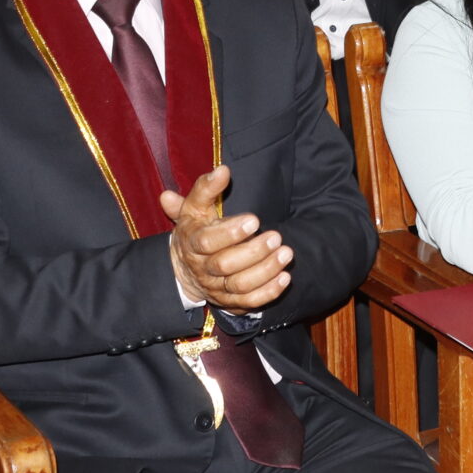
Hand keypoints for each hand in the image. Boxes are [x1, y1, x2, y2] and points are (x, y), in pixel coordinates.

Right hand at [164, 165, 291, 312]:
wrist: (185, 267)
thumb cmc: (196, 229)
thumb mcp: (195, 207)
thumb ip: (206, 188)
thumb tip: (222, 170)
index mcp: (192, 243)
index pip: (207, 241)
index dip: (230, 232)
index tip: (254, 219)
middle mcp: (202, 268)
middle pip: (225, 265)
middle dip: (253, 252)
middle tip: (276, 236)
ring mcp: (216, 288)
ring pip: (240, 285)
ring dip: (266, 271)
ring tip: (286, 253)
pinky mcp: (230, 303)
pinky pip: (249, 302)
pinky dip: (268, 292)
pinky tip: (285, 277)